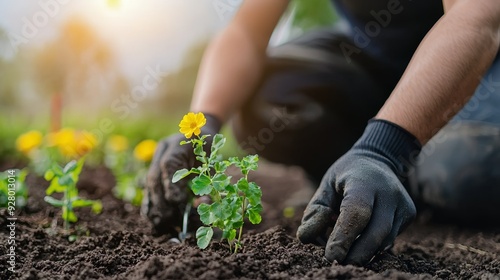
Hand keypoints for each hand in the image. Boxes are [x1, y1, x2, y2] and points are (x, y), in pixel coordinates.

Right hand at [142, 114, 220, 234]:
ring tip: (158, 222)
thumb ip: (206, 180)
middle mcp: (163, 150)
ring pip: (149, 183)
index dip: (171, 186)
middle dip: (160, 201)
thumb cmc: (209, 148)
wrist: (201, 130)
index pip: (168, 165)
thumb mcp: (212, 160)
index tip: (177, 202)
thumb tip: (201, 203)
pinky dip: (151, 202)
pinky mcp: (155, 167)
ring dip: (153, 205)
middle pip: (155, 177)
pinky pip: (150, 186)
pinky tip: (152, 217)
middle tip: (168, 218)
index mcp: (178, 144)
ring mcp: (157, 158)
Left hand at [297, 120, 420, 265]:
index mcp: (364, 181)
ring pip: (385, 239)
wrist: (377, 160)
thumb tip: (305, 238)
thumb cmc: (345, 177)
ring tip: (346, 256)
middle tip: (338, 264)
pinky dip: (374, 246)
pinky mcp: (409, 213)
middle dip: (357, 252)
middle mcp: (388, 191)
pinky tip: (360, 245)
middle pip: (376, 231)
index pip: (356, 213)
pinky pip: (390, 238)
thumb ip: (315, 210)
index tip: (330, 256)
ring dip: (365, 252)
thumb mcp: (326, 185)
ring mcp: (402, 202)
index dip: (344, 237)